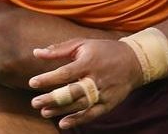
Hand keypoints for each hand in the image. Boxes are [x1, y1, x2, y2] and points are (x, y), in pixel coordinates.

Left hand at [28, 38, 142, 128]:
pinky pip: (92, 114)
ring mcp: (104, 92)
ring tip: (44, 112)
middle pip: (71, 92)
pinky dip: (78, 120)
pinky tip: (64, 123)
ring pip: (79, 105)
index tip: (32, 83)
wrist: (134, 61)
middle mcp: (96, 78)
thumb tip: (36, 52)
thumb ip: (59, 49)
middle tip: (35, 102)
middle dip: (52, 98)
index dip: (48, 79)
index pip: (65, 73)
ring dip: (61, 110)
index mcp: (89, 62)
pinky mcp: (109, 103)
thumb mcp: (82, 44)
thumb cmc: (104, 50)